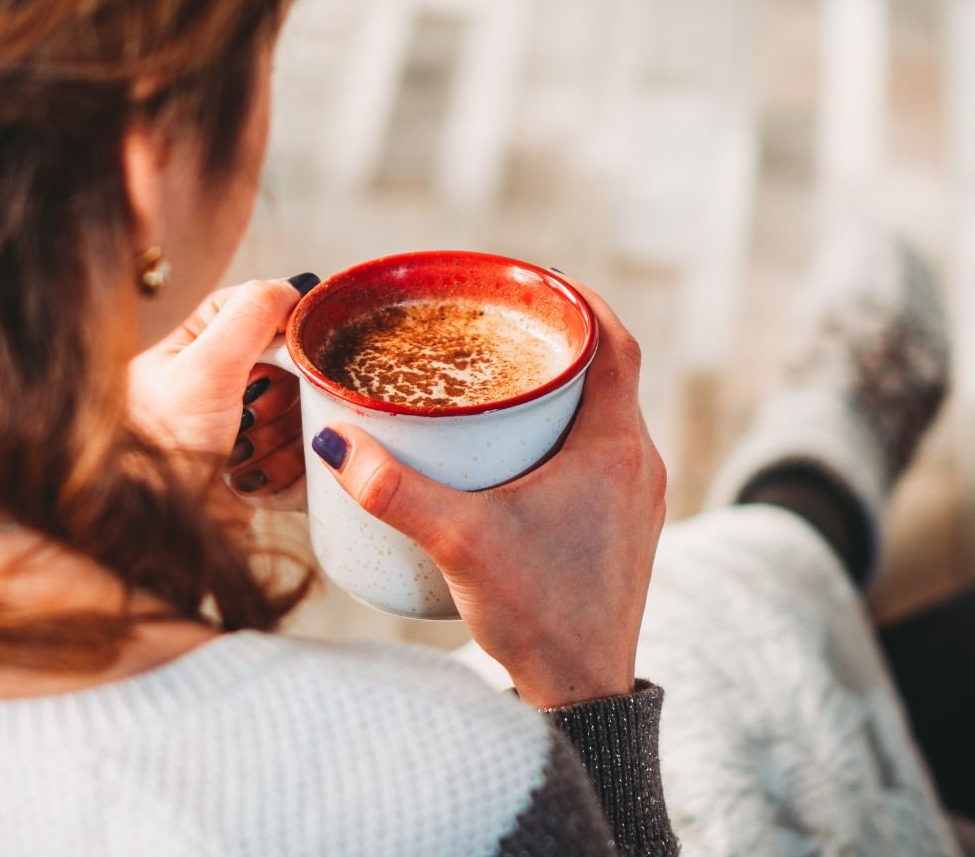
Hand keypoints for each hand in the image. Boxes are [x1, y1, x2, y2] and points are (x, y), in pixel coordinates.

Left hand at [128, 278, 311, 509]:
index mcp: (193, 347)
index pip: (254, 307)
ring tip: (245, 457)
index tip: (297, 341)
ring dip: (284, 437)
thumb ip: (251, 314)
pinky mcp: (260, 467)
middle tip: (254, 414)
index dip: (282, 323)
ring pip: (301, 409)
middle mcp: (218, 383)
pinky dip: (286, 470)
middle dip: (284, 394)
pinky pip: (302, 455)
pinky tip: (253, 482)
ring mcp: (241, 426)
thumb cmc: (162, 450)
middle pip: (288, 362)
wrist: (157, 536)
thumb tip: (296, 283)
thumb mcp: (204, 367)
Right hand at [309, 283, 666, 707]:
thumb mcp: (461, 543)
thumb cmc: (540, 615)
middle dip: (558, 342)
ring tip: (503, 377)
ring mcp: (636, 495)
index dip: (580, 301)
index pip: (616, 343)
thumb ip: (395, 491)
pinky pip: (601, 450)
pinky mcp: (622, 522)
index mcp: (616, 446)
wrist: (584, 692)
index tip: (535, 281)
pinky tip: (518, 445)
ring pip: (605, 412)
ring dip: (563, 387)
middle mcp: (638, 462)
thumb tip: (336, 443)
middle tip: (500, 327)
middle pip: (609, 372)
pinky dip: (566, 429)